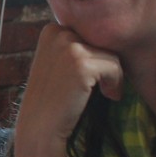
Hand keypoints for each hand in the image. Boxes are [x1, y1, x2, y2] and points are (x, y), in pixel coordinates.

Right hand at [18, 23, 123, 143]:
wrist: (40, 126)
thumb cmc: (51, 97)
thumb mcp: (56, 61)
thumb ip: (73, 45)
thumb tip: (109, 34)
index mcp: (51, 30)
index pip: (90, 34)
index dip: (94, 55)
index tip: (87, 76)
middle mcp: (58, 33)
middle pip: (101, 41)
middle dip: (104, 64)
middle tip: (98, 85)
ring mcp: (68, 47)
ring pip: (111, 54)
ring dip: (113, 75)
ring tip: (104, 91)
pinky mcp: (81, 64)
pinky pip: (115, 67)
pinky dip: (116, 84)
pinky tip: (108, 95)